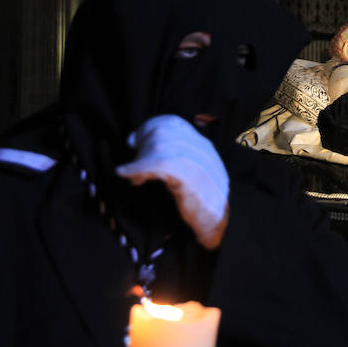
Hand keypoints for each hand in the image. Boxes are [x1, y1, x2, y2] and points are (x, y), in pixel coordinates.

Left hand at [116, 115, 228, 248]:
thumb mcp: (195, 173)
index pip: (174, 123)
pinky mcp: (191, 178)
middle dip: (141, 146)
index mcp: (204, 146)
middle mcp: (203, 150)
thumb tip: (142, 145)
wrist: (219, 224)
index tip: (134, 141)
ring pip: (160, 145)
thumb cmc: (202, 202)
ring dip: (139, 160)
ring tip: (132, 176)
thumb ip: (178, 158)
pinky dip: (138, 168)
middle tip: (132, 166)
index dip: (149, 128)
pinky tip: (128, 176)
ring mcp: (199, 163)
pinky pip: (159, 163)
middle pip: (163, 132)